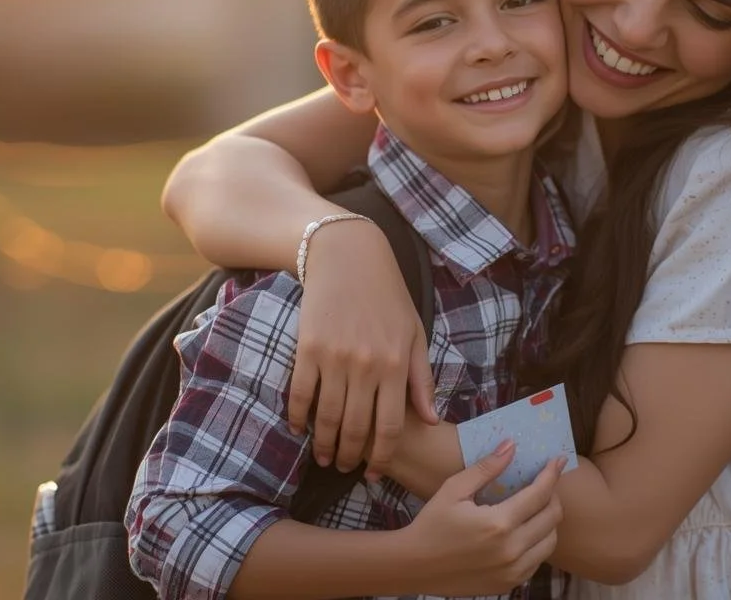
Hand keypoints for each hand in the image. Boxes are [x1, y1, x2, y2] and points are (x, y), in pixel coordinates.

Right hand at [290, 219, 436, 478]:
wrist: (349, 258)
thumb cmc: (388, 297)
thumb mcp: (415, 334)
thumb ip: (421, 380)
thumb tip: (431, 420)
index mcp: (397, 365)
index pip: (391, 426)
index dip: (382, 456)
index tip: (374, 472)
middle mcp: (367, 367)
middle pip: (357, 428)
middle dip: (351, 457)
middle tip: (345, 468)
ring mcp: (335, 359)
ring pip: (328, 417)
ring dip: (324, 444)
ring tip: (324, 457)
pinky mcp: (307, 349)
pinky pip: (300, 394)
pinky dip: (298, 417)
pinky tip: (299, 429)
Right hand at [402, 442, 564, 596]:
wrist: (414, 566)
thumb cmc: (431, 523)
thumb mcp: (454, 489)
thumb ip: (486, 468)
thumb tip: (511, 446)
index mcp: (498, 524)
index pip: (540, 494)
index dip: (552, 474)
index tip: (558, 460)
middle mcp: (511, 550)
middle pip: (552, 518)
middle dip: (553, 495)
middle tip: (545, 483)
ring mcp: (512, 572)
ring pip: (550, 542)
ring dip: (549, 521)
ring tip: (537, 506)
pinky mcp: (508, 584)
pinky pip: (537, 561)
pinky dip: (538, 543)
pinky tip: (525, 531)